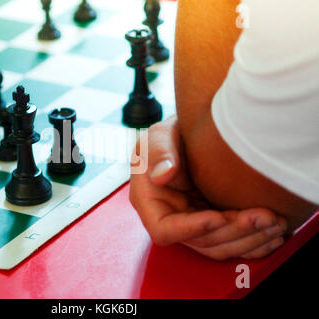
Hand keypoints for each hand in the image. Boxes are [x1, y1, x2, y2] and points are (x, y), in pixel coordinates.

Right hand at [129, 115, 286, 259]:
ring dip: (250, 239)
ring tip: (276, 222)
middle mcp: (170, 218)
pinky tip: (274, 233)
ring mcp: (193, 224)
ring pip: (220, 245)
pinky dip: (254, 242)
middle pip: (200, 241)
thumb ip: (157, 152)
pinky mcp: (213, 223)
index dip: (191, 229)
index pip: (164, 230)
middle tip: (264, 217)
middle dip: (233, 231)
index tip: (218, 216)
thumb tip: (160, 176)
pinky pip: (232, 242)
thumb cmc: (169, 136)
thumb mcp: (158, 136)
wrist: (191, 136)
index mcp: (150, 203)